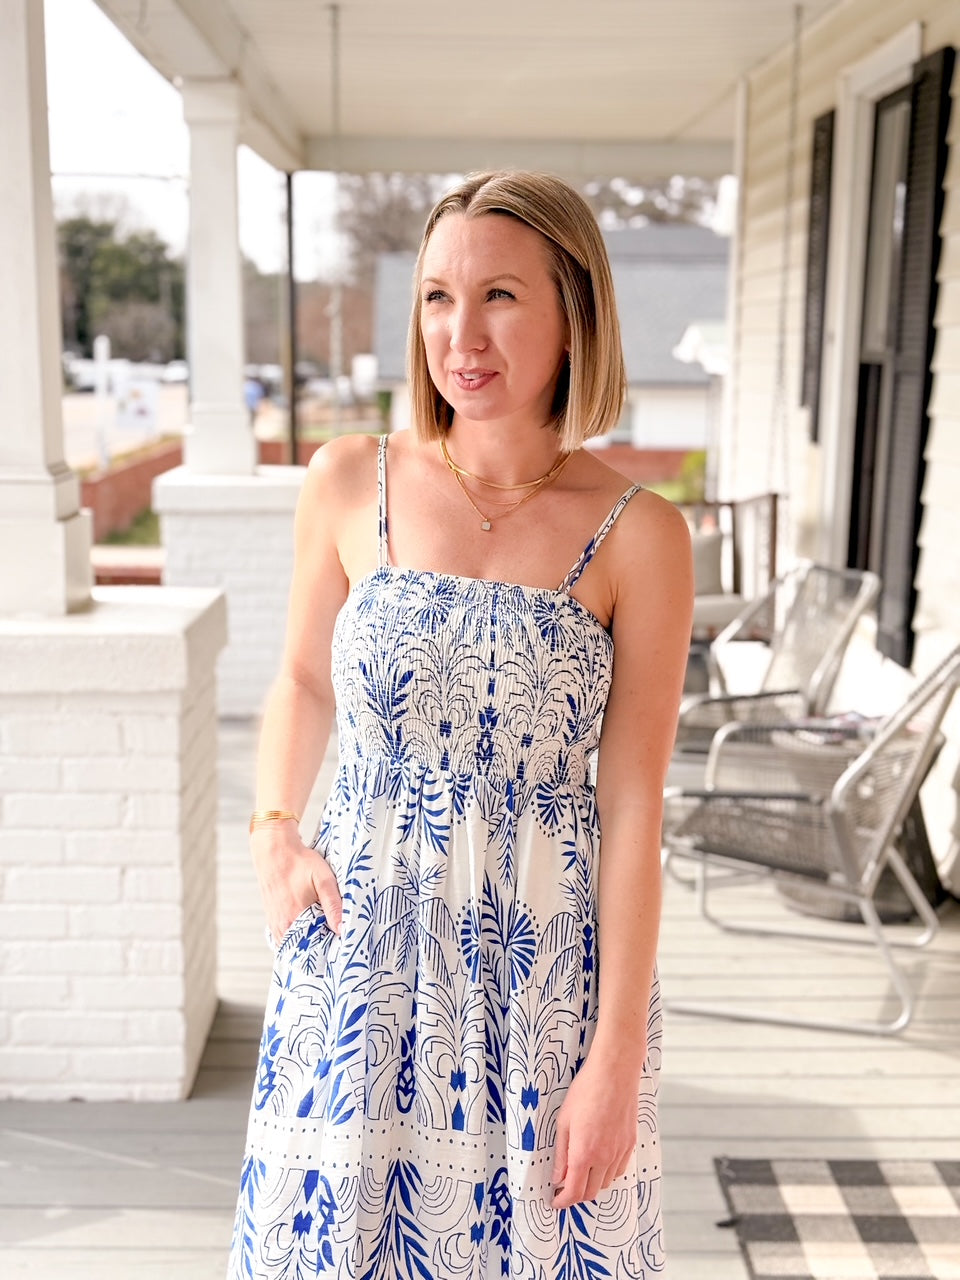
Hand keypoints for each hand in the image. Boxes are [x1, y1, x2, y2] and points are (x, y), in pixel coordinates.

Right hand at [250, 823, 342, 945]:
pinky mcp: (271, 919)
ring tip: (322, 935)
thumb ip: (334, 905)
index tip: (340, 947)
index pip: (314, 949)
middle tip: (333, 942)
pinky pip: (285, 937)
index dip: (328, 949)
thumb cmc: (299, 862)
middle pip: (303, 949)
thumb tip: (342, 929)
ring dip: (307, 943)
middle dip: (318, 948)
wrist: (274, 850)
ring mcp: (275, 924)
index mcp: (295, 919)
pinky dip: (297, 937)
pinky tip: (308, 928)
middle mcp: (282, 926)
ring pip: (294, 944)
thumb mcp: (323, 880)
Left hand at [551, 1053, 642, 1208]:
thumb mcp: (564, 1121)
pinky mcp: (630, 1144)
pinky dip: (607, 1174)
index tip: (555, 1201)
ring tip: (580, 1172)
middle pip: (590, 1192)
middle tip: (564, 1187)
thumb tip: (557, 1177)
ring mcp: (619, 1152)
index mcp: (583, 1153)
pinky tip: (599, 1162)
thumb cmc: (586, 1092)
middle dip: (575, 1195)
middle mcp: (604, 1158)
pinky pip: (618, 1171)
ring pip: (605, 1184)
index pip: (573, 1192)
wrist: (614, 1073)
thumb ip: (561, 1153)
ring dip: (591, 1185)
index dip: (562, 1201)